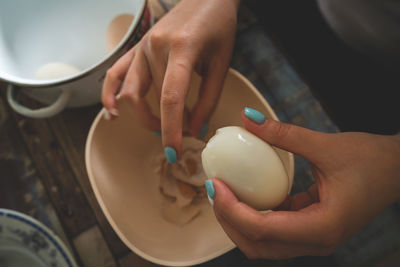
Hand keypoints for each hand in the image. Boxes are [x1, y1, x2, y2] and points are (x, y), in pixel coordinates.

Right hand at [102, 0, 239, 159]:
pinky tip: (112, 112)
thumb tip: (196, 129)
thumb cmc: (218, 27)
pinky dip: (110, 95)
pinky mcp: (136, 48)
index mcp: (182, 49)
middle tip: (182, 134)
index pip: (170, 98)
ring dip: (144, 116)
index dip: (171, 130)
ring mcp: (141, 47)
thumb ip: (208, 99)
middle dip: (164, 125)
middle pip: (150, 99)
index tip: (173, 152)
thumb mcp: (221, 64)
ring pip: (131, 93)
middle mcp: (155, 47)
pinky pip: (115, 74)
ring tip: (161, 126)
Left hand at [209, 108, 399, 258]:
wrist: (397, 169)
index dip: (231, 209)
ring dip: (238, 221)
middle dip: (229, 220)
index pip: (262, 229)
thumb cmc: (371, 160)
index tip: (214, 183)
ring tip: (223, 191)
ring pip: (263, 243)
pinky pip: (274, 231)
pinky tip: (245, 192)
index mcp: (323, 226)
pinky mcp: (311, 230)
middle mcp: (317, 241)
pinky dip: (254, 215)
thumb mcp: (325, 144)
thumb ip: (282, 132)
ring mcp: (314, 239)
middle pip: (256, 245)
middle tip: (214, 188)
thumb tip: (247, 118)